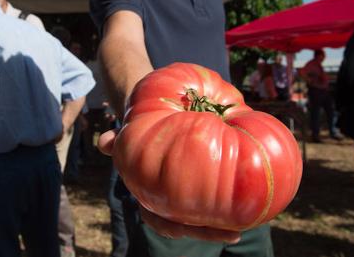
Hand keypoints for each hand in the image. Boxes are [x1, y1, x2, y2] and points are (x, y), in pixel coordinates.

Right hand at [99, 129, 240, 242]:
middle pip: (187, 226)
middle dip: (206, 232)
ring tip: (241, 228)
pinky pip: (217, 199)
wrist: (156, 121)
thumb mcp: (128, 136)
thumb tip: (103, 142)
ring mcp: (187, 196)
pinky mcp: (205, 185)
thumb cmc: (140, 132)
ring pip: (204, 218)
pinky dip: (231, 204)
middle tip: (231, 232)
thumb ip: (116, 141)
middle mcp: (169, 200)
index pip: (156, 218)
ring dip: (221, 227)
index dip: (168, 227)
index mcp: (150, 194)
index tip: (180, 231)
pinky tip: (250, 204)